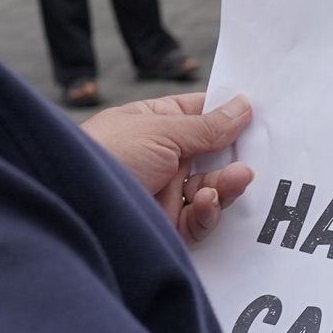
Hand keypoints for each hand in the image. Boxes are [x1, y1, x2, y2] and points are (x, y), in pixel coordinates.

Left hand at [80, 93, 255, 244]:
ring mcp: (164, 193)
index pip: (199, 115)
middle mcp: (161, 158)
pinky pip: (200, 219)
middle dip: (234, 155)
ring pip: (211, 188)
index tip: (260, 114)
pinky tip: (206, 200)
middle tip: (259, 151)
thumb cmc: (105, 156)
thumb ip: (206, 126)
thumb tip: (243, 106)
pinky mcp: (168, 227)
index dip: (228, 115)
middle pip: (212, 155)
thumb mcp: (160, 131)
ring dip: (227, 182)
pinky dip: (209, 210)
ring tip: (240, 177)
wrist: (72, 210)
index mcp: (153, 124)